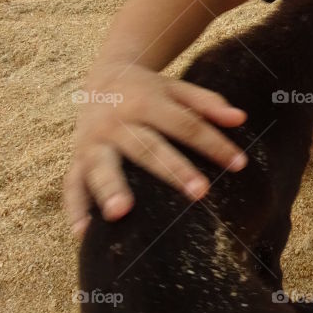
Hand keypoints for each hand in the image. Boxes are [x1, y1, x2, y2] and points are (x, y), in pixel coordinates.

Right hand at [64, 65, 248, 235]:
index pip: (186, 125)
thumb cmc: (148, 90)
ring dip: (110, 189)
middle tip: (200, 192)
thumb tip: (240, 118)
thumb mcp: (177, 88)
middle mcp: (117, 122)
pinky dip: (75, 209)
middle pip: (147, 148)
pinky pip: (71, 185)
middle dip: (173, 170)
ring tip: (121, 213)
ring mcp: (93, 142)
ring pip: (102, 166)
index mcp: (146, 102)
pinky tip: (83, 234)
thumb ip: (208, 102)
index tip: (239, 164)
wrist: (103, 78)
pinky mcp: (75, 158)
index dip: (214, 144)